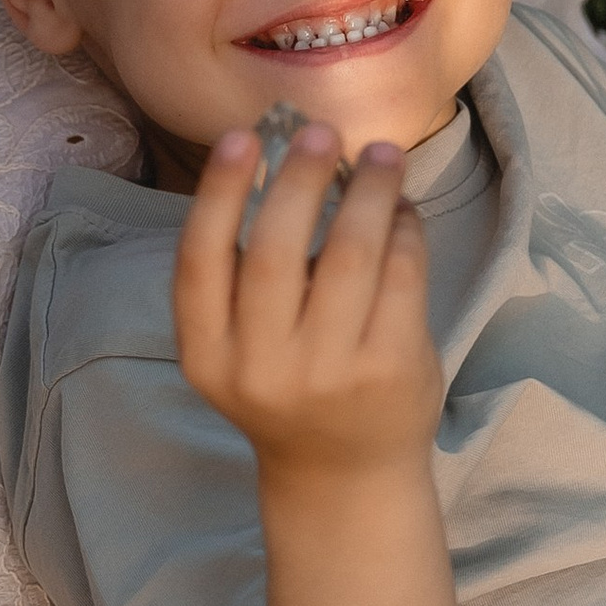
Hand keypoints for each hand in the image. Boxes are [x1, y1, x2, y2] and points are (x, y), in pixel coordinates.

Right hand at [174, 125, 442, 483]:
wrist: (343, 473)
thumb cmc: (288, 385)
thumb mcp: (237, 346)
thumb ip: (246, 274)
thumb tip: (287, 156)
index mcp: (208, 356)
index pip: (200, 262)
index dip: (219, 193)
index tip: (242, 137)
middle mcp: (260, 368)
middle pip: (277, 252)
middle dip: (300, 179)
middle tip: (319, 132)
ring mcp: (328, 373)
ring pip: (350, 256)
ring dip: (368, 192)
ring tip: (380, 154)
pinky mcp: (390, 369)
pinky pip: (401, 277)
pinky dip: (404, 231)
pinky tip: (402, 210)